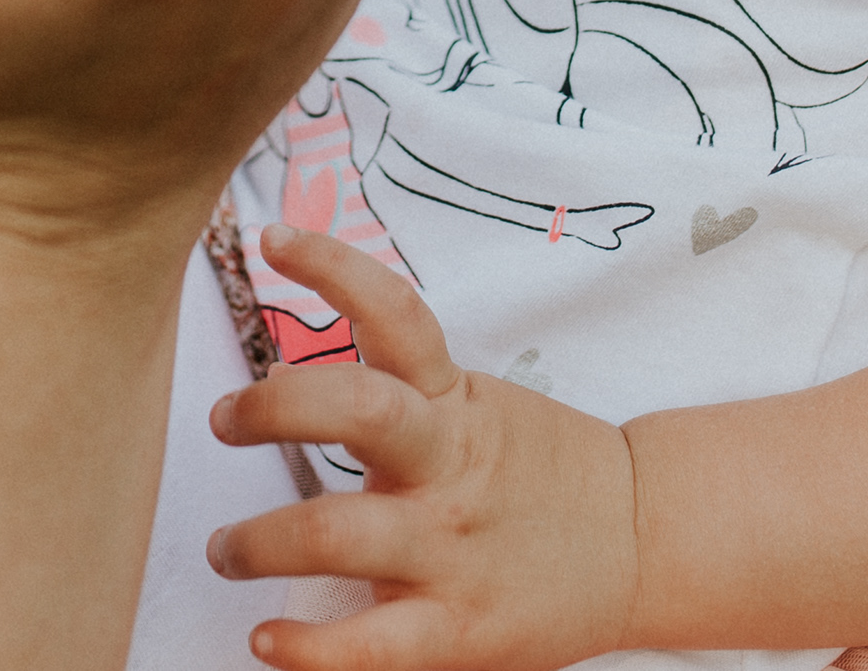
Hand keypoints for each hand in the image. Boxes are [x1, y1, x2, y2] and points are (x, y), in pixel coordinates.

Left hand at [206, 224, 642, 670]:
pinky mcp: (459, 627)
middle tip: (223, 419)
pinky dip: (308, 649)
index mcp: (453, 404)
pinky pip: (372, 645)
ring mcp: (451, 548)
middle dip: (272, 408)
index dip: (334, 268)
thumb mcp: (474, 408)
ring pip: (342, 532)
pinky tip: (266, 641)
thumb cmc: (538, 473)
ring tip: (226, 550)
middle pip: (357, 410)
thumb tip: (278, 376)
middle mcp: (447, 466)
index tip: (274, 239)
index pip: (395, 314)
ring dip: (260, 540)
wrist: (644, 542)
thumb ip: (394, 391)